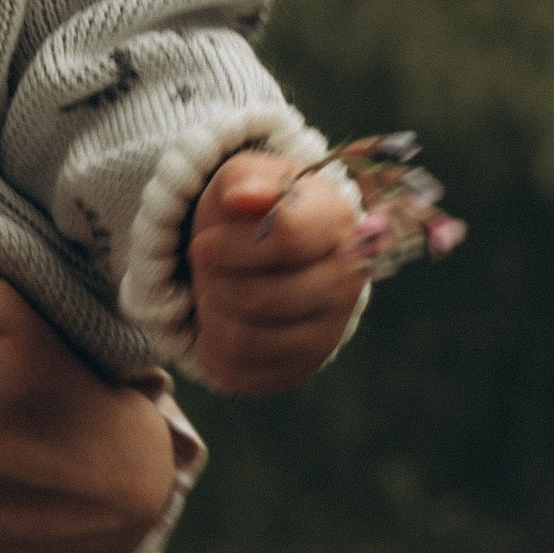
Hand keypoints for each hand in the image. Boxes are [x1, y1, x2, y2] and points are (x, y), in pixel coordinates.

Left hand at [186, 150, 362, 391]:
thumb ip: (245, 179)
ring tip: (213, 294)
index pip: (288, 237)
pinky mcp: (303, 366)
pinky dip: (211, 348)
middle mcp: (347, 279)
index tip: (206, 242)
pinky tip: (218, 323)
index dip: (232, 245)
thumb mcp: (240, 180)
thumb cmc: (246, 213)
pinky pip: (241, 373)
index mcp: (338, 220)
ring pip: (247, 340)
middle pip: (263, 297)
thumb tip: (244, 197)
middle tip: (207, 270)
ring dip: (211, 314)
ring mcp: (330, 329)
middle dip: (215, 282)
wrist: (252, 258)